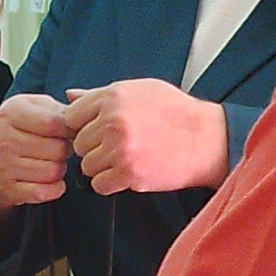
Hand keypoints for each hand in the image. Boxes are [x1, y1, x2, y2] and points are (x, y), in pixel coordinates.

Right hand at [0, 92, 75, 212]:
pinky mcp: (9, 190)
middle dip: (65, 149)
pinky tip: (50, 180)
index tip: (69, 130)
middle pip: (57, 149)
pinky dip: (55, 188)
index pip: (54, 123)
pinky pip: (46, 192)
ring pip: (54, 172)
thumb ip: (61, 108)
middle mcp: (3, 139)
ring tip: (51, 162)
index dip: (69, 128)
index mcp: (11, 113)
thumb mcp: (35, 108)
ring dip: (60, 168)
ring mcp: (4, 166)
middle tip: (58, 148)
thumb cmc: (22, 129)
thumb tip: (83, 120)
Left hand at [62, 77, 230, 197]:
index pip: (71, 116)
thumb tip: (69, 96)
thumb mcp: (139, 90)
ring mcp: (120, 148)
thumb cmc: (174, 112)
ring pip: (87, 166)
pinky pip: (99, 185)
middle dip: (93, 147)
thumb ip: (100, 95)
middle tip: (116, 146)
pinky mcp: (129, 173)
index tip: (97, 131)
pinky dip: (109, 183)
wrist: (206, 139)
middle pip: (78, 143)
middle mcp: (114, 121)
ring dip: (101, 167)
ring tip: (124, 159)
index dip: (82, 126)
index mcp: (113, 97)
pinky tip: (126, 173)